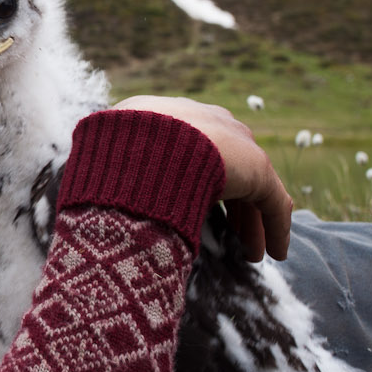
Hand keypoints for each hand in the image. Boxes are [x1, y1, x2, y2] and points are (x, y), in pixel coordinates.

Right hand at [110, 95, 292, 261]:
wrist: (144, 145)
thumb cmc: (113, 152)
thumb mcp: (104, 153)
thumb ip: (113, 164)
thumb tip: (96, 189)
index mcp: (171, 116)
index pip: (192, 151)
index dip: (195, 183)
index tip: (193, 212)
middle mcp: (208, 123)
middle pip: (226, 170)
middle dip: (230, 207)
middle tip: (228, 237)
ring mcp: (235, 144)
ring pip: (251, 189)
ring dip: (251, 224)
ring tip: (250, 255)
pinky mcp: (257, 168)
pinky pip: (271, 203)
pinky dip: (274, 229)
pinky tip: (275, 254)